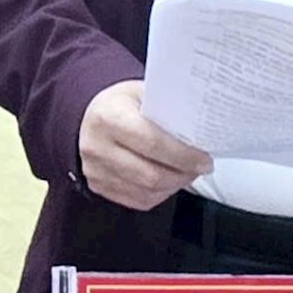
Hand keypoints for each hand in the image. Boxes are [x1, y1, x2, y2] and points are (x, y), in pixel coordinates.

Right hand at [77, 80, 211, 210]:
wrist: (87, 117)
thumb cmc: (121, 104)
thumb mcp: (141, 93)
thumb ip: (166, 110)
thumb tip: (202, 128)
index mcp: (108, 117)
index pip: (153, 143)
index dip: (184, 155)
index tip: (205, 158)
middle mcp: (97, 147)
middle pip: (151, 174)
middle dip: (184, 174)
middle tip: (202, 167)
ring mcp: (96, 171)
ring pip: (148, 191)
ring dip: (175, 185)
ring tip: (187, 172)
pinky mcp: (99, 187)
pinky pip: (139, 200)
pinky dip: (161, 193)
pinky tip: (169, 179)